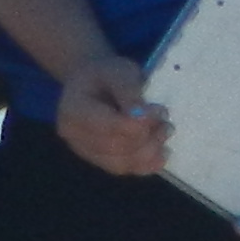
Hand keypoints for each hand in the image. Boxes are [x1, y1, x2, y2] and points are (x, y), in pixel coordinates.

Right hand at [53, 53, 169, 179]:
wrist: (91, 83)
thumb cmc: (105, 73)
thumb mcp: (118, 71)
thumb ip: (129, 91)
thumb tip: (142, 116)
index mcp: (73, 110)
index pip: (108, 127)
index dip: (139, 124)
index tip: (160, 109)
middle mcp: (74, 137)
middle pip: (116, 148)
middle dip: (148, 137)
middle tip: (166, 121)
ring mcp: (86, 152)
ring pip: (122, 163)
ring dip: (150, 151)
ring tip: (164, 131)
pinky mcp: (100, 161)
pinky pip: (126, 170)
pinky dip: (147, 164)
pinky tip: (161, 152)